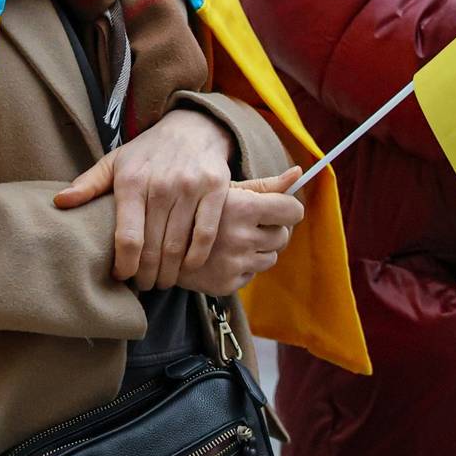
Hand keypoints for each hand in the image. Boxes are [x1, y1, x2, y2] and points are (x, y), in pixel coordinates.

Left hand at [54, 108, 235, 290]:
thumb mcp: (115, 162)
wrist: (192, 127)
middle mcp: (161, 185)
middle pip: (153, 248)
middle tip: (143, 285)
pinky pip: (205, 235)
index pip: (127, 237)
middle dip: (146, 275)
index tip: (121, 277)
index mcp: (131, 181)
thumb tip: (58, 203)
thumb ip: (88, 184)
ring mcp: (190, 187)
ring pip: (178, 246)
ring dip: (169, 273)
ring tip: (162, 281)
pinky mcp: (215, 189)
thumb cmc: (148, 152)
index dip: (124, 266)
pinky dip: (196, 258)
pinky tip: (187, 267)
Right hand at [176, 167, 305, 296]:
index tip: (282, 210)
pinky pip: (253, 274)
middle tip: (250, 224)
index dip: (289, 210)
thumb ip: (265, 185)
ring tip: (234, 239)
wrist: (157, 240)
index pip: (291, 211)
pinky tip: (223, 255)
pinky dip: (243, 266)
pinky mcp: (226, 283)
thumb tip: (298, 172)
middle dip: (272, 229)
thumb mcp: (226, 189)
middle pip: (283, 236)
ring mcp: (233, 263)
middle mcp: (239, 236)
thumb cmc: (196, 206)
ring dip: (259, 249)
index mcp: (242, 207)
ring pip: (271, 257)